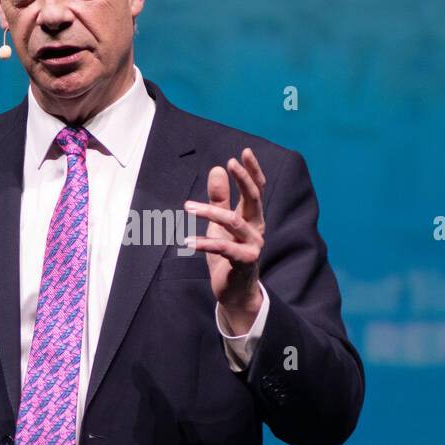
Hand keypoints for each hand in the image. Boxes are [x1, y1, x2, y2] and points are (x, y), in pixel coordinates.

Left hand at [183, 147, 266, 334]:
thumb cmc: (228, 256)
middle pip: (254, 199)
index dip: (252, 171)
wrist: (236, 292)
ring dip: (209, 212)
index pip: (256, 189)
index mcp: (253, 218)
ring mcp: (252, 246)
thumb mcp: (220, 224)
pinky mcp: (244, 262)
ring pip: (233, 222)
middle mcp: (257, 229)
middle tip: (230, 163)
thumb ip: (220, 198)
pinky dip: (204, 244)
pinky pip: (223, 248)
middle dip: (243, 180)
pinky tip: (188, 242)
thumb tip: (217, 169)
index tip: (245, 152)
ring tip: (187, 206)